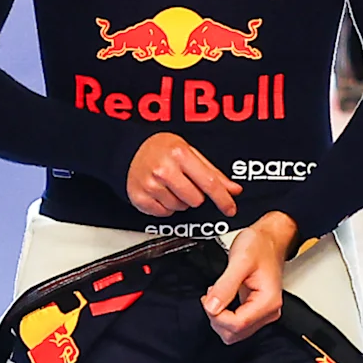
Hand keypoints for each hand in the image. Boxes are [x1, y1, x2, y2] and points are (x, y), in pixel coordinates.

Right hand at [127, 132, 241, 216]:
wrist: (129, 150)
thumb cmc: (160, 149)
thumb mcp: (189, 152)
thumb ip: (212, 172)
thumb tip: (233, 189)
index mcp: (180, 155)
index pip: (209, 182)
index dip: (223, 199)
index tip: (230, 208)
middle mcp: (164, 170)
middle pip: (196, 200)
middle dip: (195, 195)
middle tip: (185, 183)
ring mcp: (151, 185)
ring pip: (180, 208)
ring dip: (180, 200)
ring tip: (170, 185)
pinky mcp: (141, 198)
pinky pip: (164, 213)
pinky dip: (166, 206)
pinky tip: (161, 192)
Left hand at [203, 213, 295, 343]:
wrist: (269, 238)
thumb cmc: (259, 245)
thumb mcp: (239, 261)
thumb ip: (225, 286)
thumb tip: (211, 307)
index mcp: (268, 301)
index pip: (237, 325)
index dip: (216, 316)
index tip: (208, 298)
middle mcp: (269, 311)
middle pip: (235, 333)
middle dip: (217, 318)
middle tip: (212, 295)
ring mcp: (263, 313)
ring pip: (235, 333)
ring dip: (220, 317)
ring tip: (218, 294)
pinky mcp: (257, 311)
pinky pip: (237, 324)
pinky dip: (224, 315)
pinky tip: (223, 298)